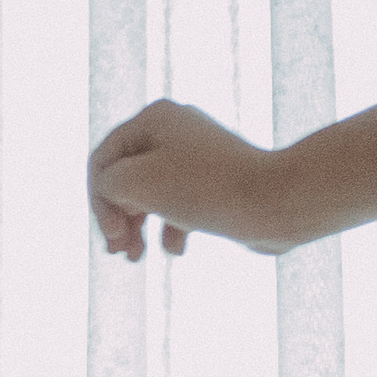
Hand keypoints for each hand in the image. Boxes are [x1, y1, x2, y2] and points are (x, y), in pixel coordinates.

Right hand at [88, 98, 299, 259]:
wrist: (277, 201)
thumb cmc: (205, 189)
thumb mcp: (136, 182)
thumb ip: (107, 184)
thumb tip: (116, 196)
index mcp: (154, 118)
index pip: (103, 161)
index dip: (98, 201)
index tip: (112, 234)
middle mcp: (175, 130)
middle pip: (125, 179)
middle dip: (117, 218)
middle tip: (118, 252)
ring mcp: (198, 157)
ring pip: (150, 195)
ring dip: (137, 228)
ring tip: (136, 258)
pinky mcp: (216, 183)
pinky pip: (179, 205)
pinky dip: (171, 229)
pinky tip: (177, 250)